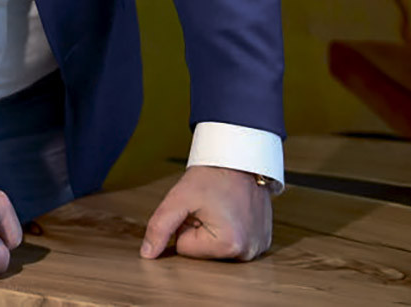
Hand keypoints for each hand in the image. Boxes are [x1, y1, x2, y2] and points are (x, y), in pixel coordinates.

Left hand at [140, 166, 271, 260]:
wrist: (240, 155)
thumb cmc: (212, 173)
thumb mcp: (179, 197)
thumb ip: (159, 226)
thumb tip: (147, 255)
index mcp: (229, 245)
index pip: (184, 248)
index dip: (185, 223)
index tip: (199, 205)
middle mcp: (248, 252)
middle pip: (202, 252)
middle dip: (200, 228)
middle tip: (210, 204)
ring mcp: (258, 247)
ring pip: (217, 248)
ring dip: (215, 229)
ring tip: (223, 205)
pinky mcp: (263, 241)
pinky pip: (235, 243)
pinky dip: (231, 228)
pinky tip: (234, 209)